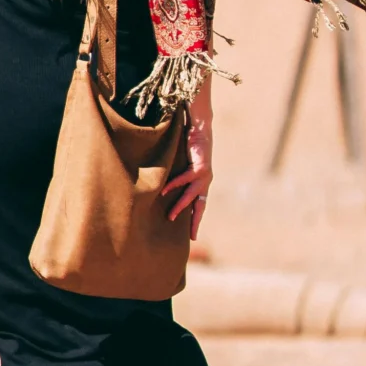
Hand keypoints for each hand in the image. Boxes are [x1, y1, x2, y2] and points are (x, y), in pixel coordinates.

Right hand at [161, 95, 212, 237]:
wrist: (200, 127)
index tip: (193, 236)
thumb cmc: (189, 143)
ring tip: (171, 218)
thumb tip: (159, 185)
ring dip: (181, 207)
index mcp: (202, 182)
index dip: (196, 219)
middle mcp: (205, 181)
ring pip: (192, 196)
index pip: (199, 204)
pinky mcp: (201, 167)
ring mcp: (204, 175)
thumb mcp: (182, 162)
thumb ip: (176, 173)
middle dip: (195, 222)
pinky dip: (175, 186)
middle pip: (200, 206)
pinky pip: (185, 180)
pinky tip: (165, 192)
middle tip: (192, 238)